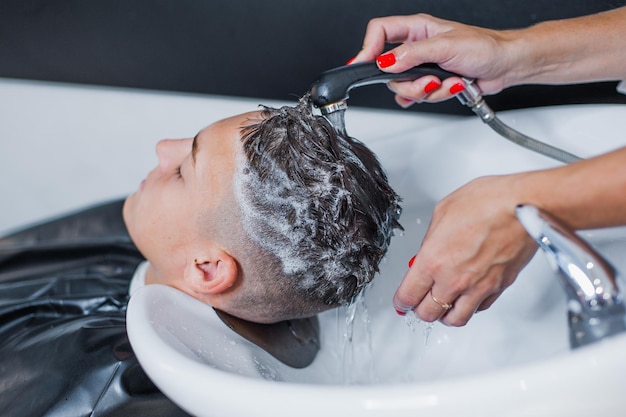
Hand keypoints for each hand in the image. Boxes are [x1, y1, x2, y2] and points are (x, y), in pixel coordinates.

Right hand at [350, 14, 516, 105]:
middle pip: (388, 69)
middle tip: (429, 80)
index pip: (379, 32)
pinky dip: (432, 98)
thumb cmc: (484, 47)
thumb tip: (386, 61)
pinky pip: (415, 98)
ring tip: (447, 82)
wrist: (505, 65)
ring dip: (426, 91)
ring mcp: (422, 67)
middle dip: (409, 82)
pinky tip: (447, 88)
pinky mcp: (429, 83)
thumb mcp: (446, 46)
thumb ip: (413, 54)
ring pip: (403, 87)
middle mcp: (416, 47)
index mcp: (416, 28)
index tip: (364, 65)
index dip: (368, 48)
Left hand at [394, 175, 537, 325]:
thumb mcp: (443, 212)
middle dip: (419, 310)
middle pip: (428, 313)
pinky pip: (479, 309)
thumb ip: (431, 239)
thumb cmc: (487, 202)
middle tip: (418, 303)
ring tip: (442, 306)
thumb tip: (428, 251)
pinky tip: (467, 297)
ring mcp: (478, 287)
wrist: (523, 206)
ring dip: (444, 315)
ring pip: (455, 319)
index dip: (401, 301)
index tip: (401, 301)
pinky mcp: (499, 287)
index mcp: (433, 261)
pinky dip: (470, 307)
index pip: (408, 295)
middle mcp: (454, 280)